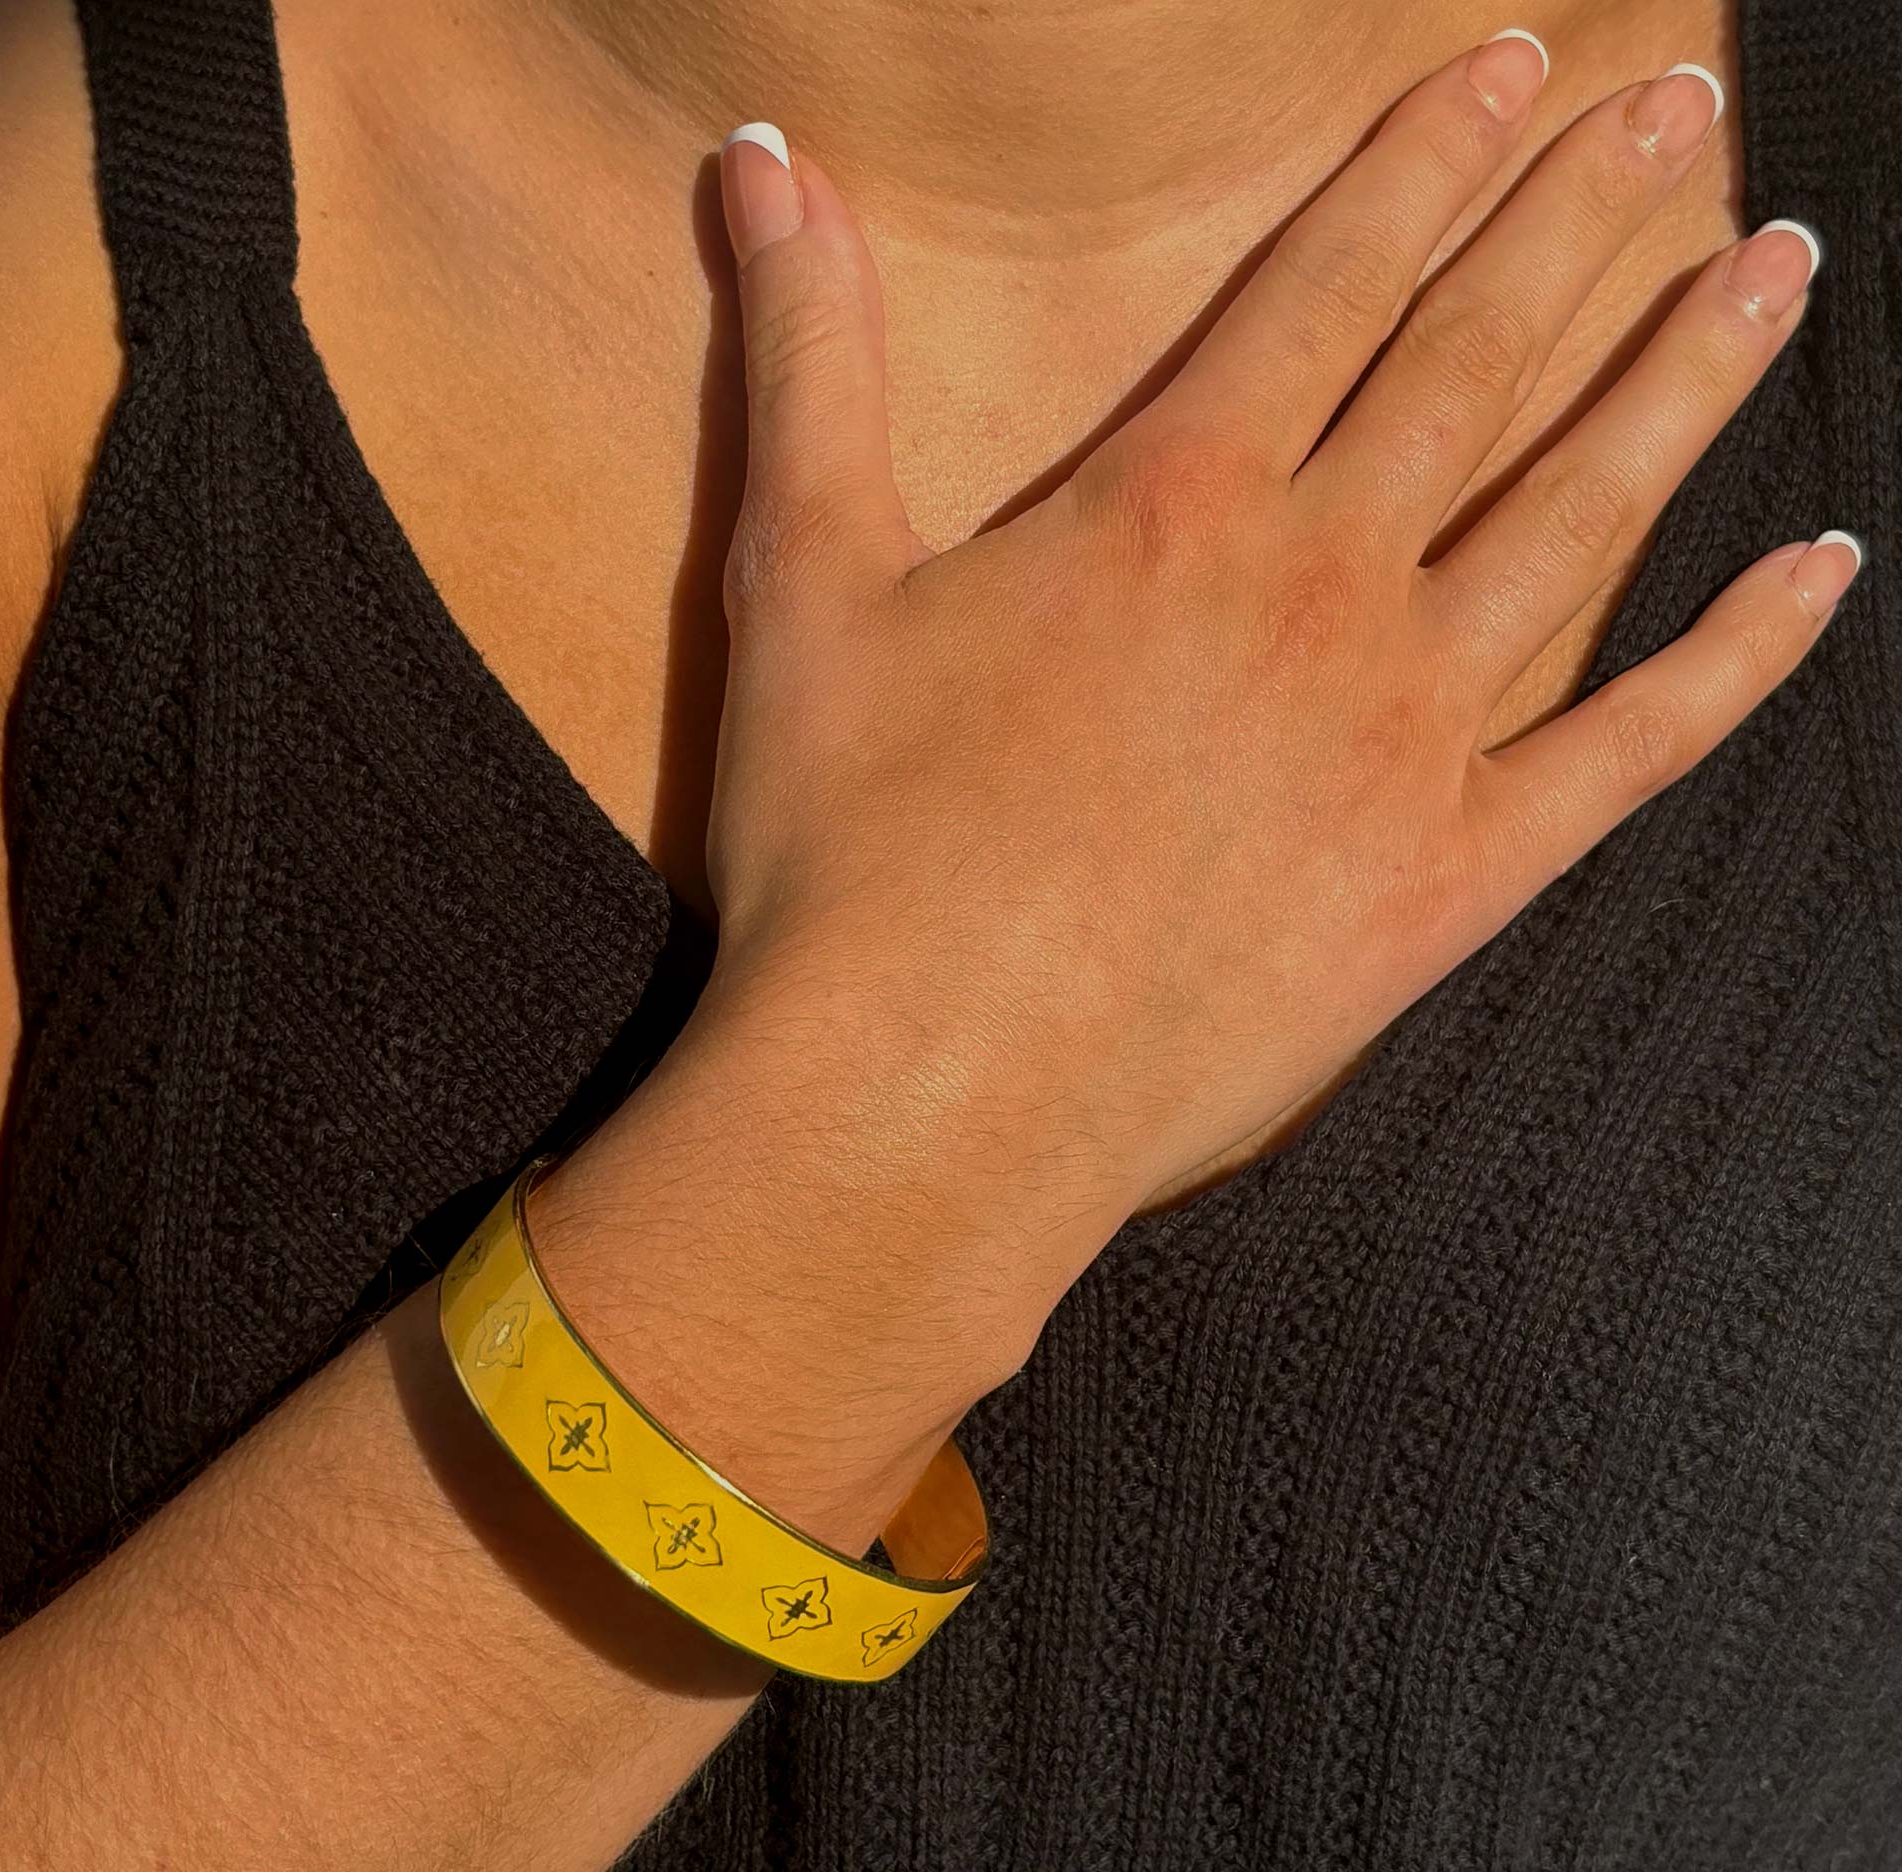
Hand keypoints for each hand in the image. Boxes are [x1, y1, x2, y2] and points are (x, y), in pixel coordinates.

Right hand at [700, 45, 1859, 1279]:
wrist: (924, 1090)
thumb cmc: (850, 849)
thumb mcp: (801, 578)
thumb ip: (805, 357)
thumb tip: (756, 153)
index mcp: (1174, 503)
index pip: (1331, 280)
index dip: (1426, 158)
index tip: (1514, 70)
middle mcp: (1320, 586)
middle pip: (1482, 360)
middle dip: (1585, 214)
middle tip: (1680, 104)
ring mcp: (1406, 733)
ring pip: (1585, 513)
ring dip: (1686, 378)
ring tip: (1773, 265)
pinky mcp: (1449, 877)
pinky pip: (1631, 750)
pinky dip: (1736, 660)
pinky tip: (1818, 575)